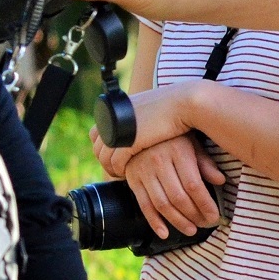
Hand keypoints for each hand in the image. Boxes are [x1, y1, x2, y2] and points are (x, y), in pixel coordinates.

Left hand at [89, 82, 203, 174]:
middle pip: (97, 147)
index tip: (111, 157)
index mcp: (113, 109)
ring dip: (110, 169)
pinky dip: (119, 171)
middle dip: (104, 161)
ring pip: (104, 157)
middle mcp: (112, 119)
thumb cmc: (170, 108)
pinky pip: (116, 162)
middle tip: (115, 170)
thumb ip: (134, 118)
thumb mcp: (144, 110)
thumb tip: (130, 127)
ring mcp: (119, 131)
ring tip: (120, 175)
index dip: (102, 147)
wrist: (183, 104)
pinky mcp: (129, 142)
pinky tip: (126, 175)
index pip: (95, 133)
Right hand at [122, 136, 226, 239]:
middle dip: (194, 216)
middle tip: (205, 224)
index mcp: (177, 152)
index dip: (205, 205)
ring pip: (162, 204)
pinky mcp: (132, 180)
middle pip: (178, 197)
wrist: (138, 129)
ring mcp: (143, 171)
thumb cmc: (171, 138)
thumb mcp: (191, 143)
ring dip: (177, 221)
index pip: (194, 185)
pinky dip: (153, 221)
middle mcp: (158, 161)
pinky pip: (143, 204)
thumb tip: (220, 181)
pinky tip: (164, 233)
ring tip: (190, 230)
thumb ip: (205, 162)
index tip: (215, 216)